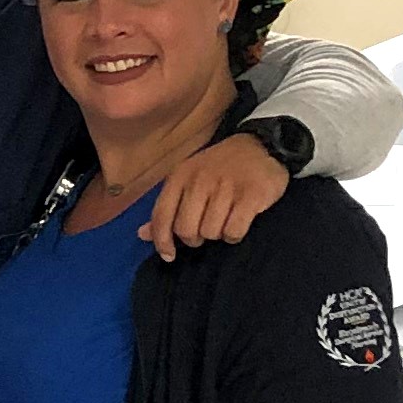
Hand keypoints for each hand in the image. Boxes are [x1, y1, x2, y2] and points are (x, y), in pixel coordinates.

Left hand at [145, 133, 292, 259]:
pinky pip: (234, 230)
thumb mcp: (188, 180)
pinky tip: (238, 223)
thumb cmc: (219, 168)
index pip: (161, 216)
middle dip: (194, 238)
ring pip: (211, 232)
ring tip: (224, 221)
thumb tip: (142, 235)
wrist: (260, 146)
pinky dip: (235, 235)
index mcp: (180, 176)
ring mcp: (226, 187)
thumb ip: (167, 208)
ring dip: (217, 234)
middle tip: (205, 230)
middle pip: (186, 229)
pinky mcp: (251, 195)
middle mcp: (199, 180)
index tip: (169, 256)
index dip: (162, 241)